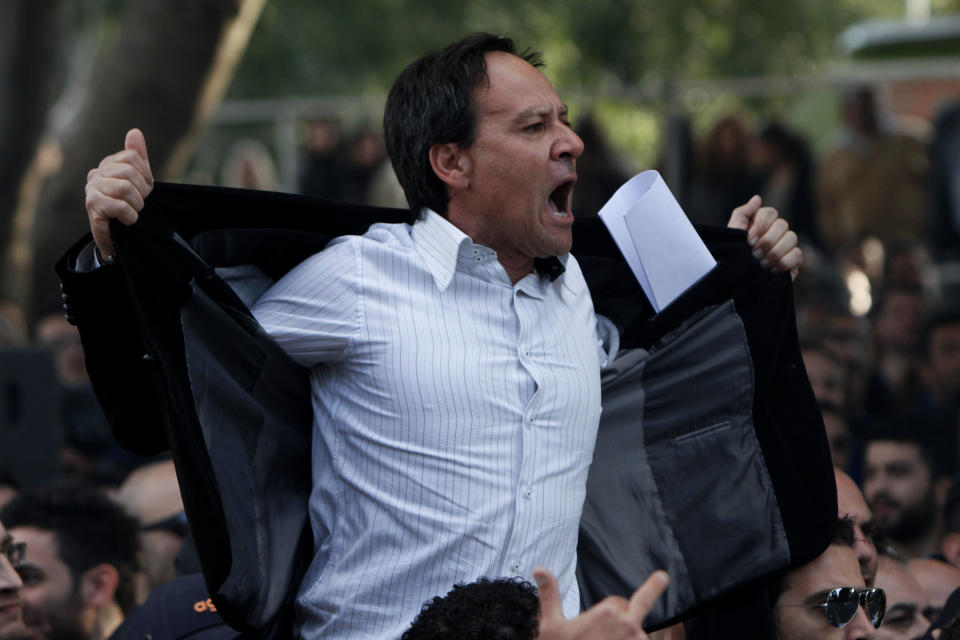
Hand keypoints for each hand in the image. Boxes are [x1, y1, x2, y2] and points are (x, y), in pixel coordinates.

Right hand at [84, 128, 153, 259]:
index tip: (145, 190)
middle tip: (140, 204)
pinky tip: (127, 220)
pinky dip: (130, 215)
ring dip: (137, 205)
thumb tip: (135, 132)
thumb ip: (138, 157)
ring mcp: (91, 188)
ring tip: (133, 212)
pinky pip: (119, 205)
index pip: (133, 157)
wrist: (118, 238)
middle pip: (129, 172)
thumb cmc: (128, 208)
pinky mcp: (92, 205)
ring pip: (124, 188)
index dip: (146, 176)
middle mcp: (96, 173)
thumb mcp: (139, 182)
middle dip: (142, 192)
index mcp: (108, 164)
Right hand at [535, 567, 669, 638]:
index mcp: (607, 613)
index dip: (607, 612)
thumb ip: (549, 594)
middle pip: (632, 613)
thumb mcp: (551, 625)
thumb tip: (540, 569)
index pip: (619, 602)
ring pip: (638, 633)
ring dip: (626, 637)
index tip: (598, 622)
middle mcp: (628, 626)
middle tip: (602, 635)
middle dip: (621, 621)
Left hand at [727, 195, 801, 278]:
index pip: (770, 212)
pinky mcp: (794, 260)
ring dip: (774, 252)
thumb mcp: (732, 233)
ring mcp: (787, 245)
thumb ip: (742, 213)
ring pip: (792, 238)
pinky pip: (797, 254)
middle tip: (754, 254)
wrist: (735, 280)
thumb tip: (757, 198)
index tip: (749, 240)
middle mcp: (777, 231)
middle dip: (767, 241)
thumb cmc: (733, 254)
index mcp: (763, 222)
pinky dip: (784, 262)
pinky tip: (771, 269)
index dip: (760, 225)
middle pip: (783, 224)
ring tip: (761, 263)